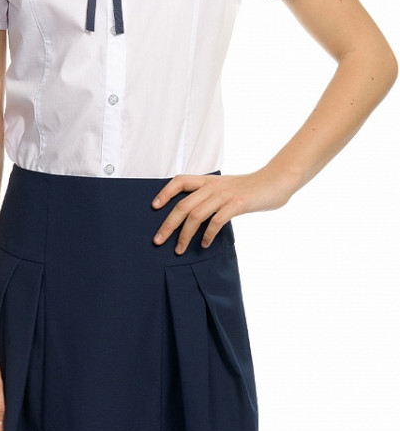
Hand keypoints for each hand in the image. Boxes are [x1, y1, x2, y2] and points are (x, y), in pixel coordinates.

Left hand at [151, 169, 292, 253]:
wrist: (276, 181)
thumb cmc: (251, 188)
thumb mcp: (227, 187)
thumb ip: (211, 196)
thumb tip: (194, 215)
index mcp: (208, 180)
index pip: (180, 181)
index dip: (165, 192)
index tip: (154, 206)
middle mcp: (213, 186)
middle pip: (183, 205)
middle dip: (168, 224)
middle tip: (158, 240)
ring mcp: (224, 195)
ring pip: (196, 215)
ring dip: (184, 235)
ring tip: (179, 250)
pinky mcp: (237, 204)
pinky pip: (216, 221)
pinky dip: (207, 235)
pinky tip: (205, 245)